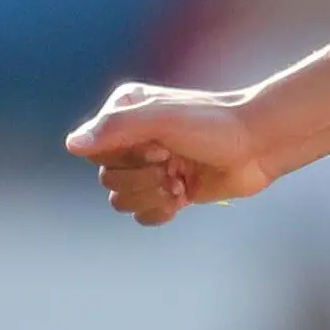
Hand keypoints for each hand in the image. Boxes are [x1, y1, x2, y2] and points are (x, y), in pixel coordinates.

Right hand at [66, 83, 277, 223]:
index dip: (124, 157)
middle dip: (141, 178)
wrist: (258, 145)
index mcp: (125, 114)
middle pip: (107, 179)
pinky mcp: (168, 192)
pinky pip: (142, 216)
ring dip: (151, 196)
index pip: (95, 151)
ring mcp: (151, 167)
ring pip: (121, 201)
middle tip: (172, 164)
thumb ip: (115, 128)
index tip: (159, 147)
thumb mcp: (161, 118)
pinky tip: (181, 199)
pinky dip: (160, 212)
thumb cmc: (213, 124)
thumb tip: (71, 144)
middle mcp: (133, 140)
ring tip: (178, 183)